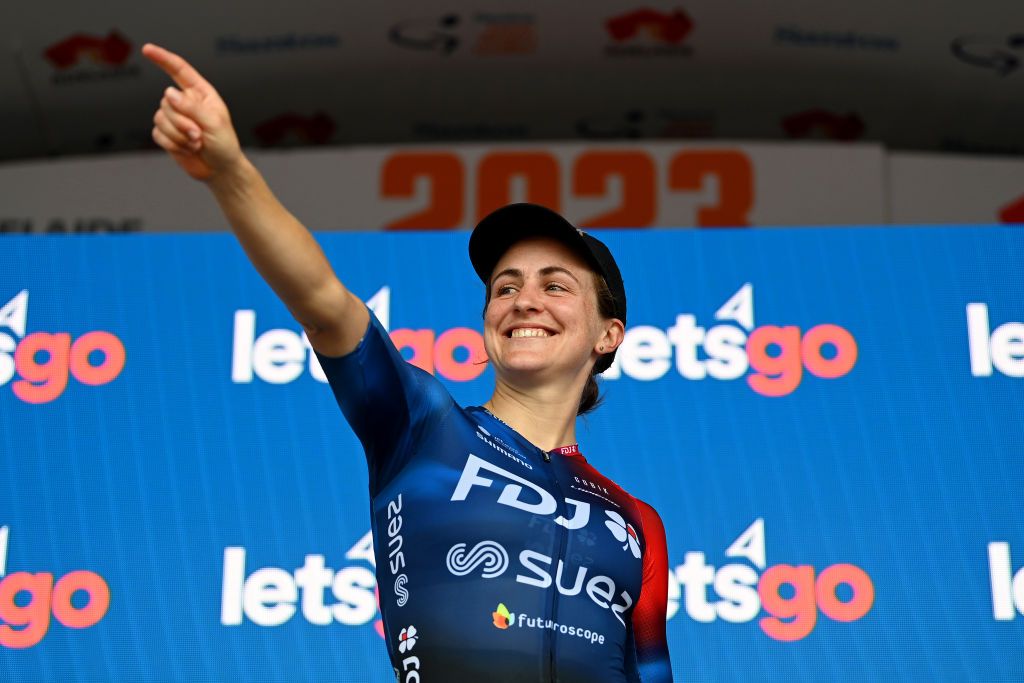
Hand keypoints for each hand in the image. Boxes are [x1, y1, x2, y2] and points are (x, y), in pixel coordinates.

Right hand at [141, 43, 243, 181]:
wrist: (220, 170)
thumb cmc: (224, 145)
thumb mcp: (214, 123)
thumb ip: (192, 107)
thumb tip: (169, 93)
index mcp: (200, 93)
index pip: (179, 70)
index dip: (163, 59)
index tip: (147, 49)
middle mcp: (185, 103)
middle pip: (167, 102)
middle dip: (182, 122)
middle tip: (199, 136)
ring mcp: (174, 118)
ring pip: (160, 118)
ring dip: (179, 135)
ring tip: (197, 144)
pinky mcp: (166, 134)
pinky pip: (157, 134)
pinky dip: (173, 144)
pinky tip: (187, 150)